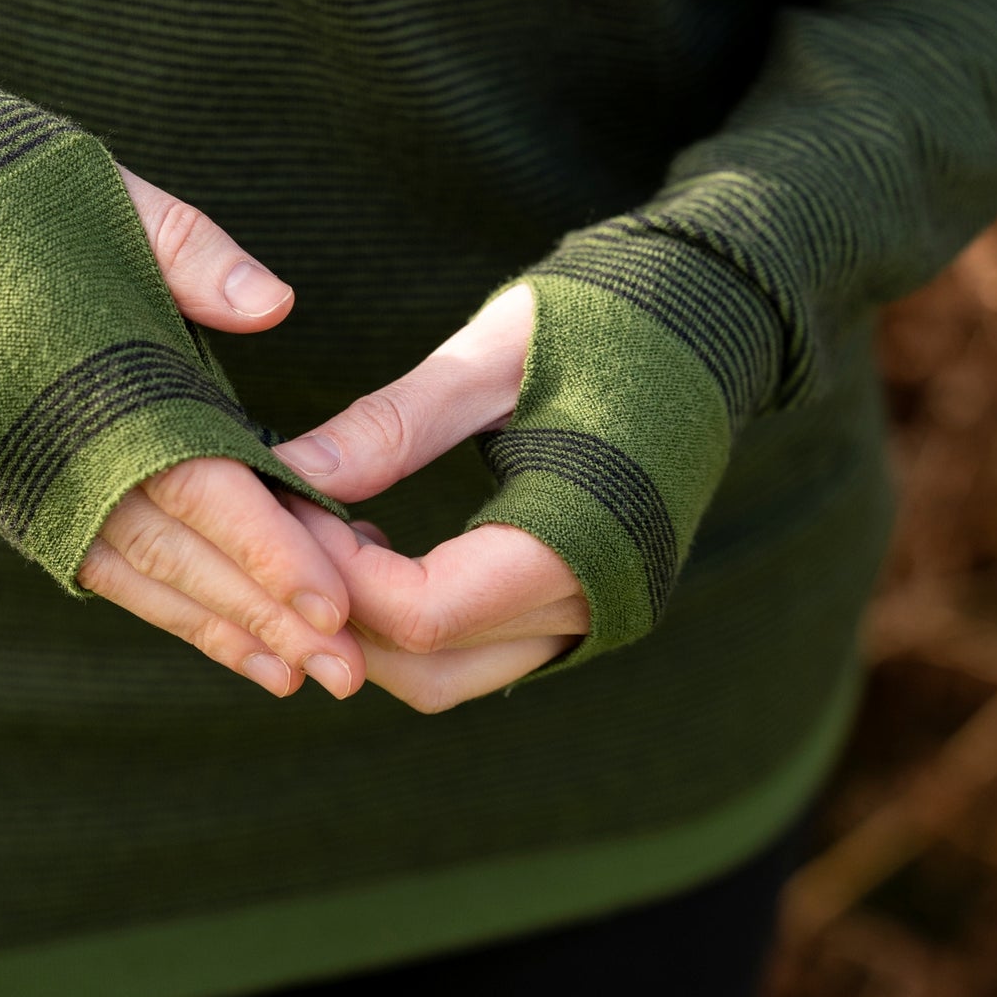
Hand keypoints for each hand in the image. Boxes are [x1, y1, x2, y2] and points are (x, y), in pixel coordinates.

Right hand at [76, 167, 365, 702]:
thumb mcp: (100, 195)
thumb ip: (191, 252)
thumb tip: (277, 307)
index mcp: (84, 380)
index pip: (192, 481)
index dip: (263, 545)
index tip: (336, 598)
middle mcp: (50, 446)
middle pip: (175, 551)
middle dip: (262, 615)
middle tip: (347, 674)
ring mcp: (25, 475)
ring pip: (136, 573)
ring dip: (218, 628)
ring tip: (299, 676)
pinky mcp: (14, 485)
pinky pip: (98, 559)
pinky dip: (166, 602)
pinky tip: (226, 637)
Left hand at [273, 284, 589, 711]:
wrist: (710, 323)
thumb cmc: (605, 319)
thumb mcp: (492, 356)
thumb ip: (394, 425)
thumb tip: (288, 472)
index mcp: (583, 541)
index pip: (424, 612)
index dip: (337, 571)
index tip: (287, 502)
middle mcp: (594, 603)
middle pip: (425, 668)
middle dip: (340, 613)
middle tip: (286, 526)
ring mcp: (591, 618)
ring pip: (446, 677)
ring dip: (371, 627)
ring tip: (330, 531)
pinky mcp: (578, 611)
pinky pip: (476, 653)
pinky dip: (411, 623)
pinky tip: (377, 543)